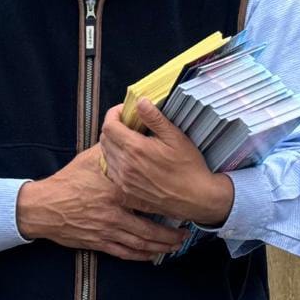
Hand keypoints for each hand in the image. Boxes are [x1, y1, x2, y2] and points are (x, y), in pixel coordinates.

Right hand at [16, 143, 186, 259]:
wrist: (44, 207)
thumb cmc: (68, 181)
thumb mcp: (91, 159)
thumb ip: (113, 150)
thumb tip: (128, 132)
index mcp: (117, 191)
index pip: (149, 199)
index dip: (168, 205)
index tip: (183, 205)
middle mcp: (115, 213)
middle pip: (150, 229)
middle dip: (170, 234)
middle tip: (185, 234)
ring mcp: (108, 230)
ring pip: (140, 244)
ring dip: (160, 247)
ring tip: (175, 246)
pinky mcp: (99, 242)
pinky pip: (125, 252)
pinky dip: (141, 256)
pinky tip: (151, 256)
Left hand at [100, 100, 233, 226]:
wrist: (195, 198)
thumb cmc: (189, 167)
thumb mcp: (175, 137)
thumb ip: (155, 118)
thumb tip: (141, 102)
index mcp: (135, 148)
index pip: (109, 125)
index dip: (114, 114)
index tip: (125, 111)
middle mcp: (125, 165)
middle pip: (104, 139)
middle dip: (113, 127)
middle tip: (129, 123)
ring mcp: (124, 180)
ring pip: (106, 155)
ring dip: (114, 143)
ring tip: (131, 140)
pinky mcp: (127, 190)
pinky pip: (112, 170)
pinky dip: (116, 159)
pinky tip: (132, 157)